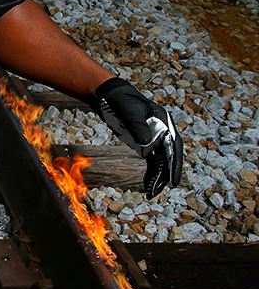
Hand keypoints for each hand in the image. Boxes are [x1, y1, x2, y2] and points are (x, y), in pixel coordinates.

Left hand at [90, 78, 182, 198]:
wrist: (112, 97)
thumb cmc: (122, 101)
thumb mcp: (130, 112)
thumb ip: (138, 125)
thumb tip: (146, 142)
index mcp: (164, 123)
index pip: (174, 146)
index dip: (175, 163)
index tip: (174, 179)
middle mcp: (163, 132)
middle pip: (168, 156)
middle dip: (166, 174)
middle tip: (160, 189)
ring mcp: (155, 138)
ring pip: (161, 161)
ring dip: (158, 176)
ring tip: (152, 191)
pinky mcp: (145, 143)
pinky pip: (152, 160)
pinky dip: (151, 172)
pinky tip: (149, 183)